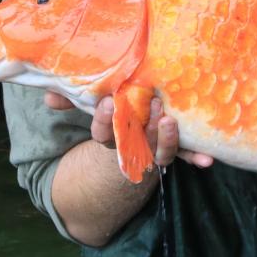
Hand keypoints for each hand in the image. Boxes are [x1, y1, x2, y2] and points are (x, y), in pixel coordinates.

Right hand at [44, 91, 213, 167]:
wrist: (136, 125)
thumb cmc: (114, 106)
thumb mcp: (92, 100)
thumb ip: (72, 96)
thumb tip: (48, 97)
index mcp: (112, 133)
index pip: (103, 131)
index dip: (104, 120)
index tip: (109, 102)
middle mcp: (133, 144)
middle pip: (135, 141)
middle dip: (141, 125)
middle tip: (150, 103)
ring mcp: (154, 147)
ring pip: (160, 151)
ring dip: (166, 140)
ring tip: (170, 122)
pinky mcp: (174, 147)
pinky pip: (186, 155)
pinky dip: (196, 157)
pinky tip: (208, 160)